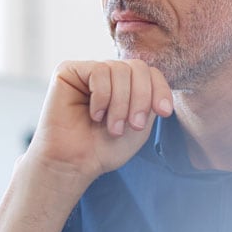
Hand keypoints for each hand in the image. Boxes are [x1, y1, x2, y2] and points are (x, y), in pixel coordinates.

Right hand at [28, 59, 173, 183]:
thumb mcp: (140, 124)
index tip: (163, 112)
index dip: (160, 89)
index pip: (150, 72)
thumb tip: (156, 74)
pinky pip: (99, 71)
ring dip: (120, 103)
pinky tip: (94, 114)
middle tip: (133, 125)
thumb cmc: (104, 149)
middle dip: (141, 99)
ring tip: (112, 127)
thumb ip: (150, 98)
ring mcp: (88, 71)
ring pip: (119, 69)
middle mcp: (107, 74)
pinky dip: (102, 96)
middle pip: (138, 67)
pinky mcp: (68, 71)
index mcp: (125, 85)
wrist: (75, 164)